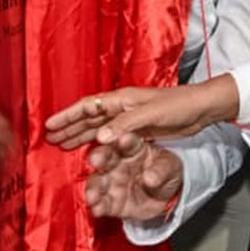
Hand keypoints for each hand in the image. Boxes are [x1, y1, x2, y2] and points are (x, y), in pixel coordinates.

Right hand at [42, 79, 235, 149]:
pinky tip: (90, 150)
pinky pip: (111, 137)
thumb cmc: (177, 106)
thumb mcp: (151, 115)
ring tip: (61, 144)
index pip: (88, 106)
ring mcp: (129, 120)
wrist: (200, 110)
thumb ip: (125, 125)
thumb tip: (98, 137)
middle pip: (89, 117)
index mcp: (121, 100)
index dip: (68, 115)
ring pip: (98, 128)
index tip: (49, 125)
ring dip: (80, 135)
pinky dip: (98, 143)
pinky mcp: (138, 131)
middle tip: (49, 138)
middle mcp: (122, 108)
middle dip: (69, 127)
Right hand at [85, 133, 181, 220]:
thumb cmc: (166, 172)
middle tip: (96, 160)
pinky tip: (97, 209)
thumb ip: (161, 170)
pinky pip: (101, 203)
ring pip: (97, 182)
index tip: (121, 139)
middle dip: (99, 157)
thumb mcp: (170, 167)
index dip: (122, 139)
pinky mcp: (110, 202)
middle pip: (104, 157)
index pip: (126, 141)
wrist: (165, 197)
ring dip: (93, 187)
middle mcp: (117, 162)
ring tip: (93, 194)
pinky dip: (98, 206)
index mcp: (133, 148)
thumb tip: (150, 178)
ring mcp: (111, 182)